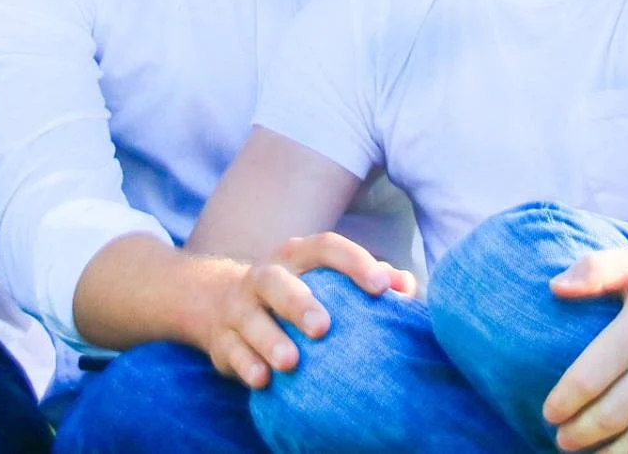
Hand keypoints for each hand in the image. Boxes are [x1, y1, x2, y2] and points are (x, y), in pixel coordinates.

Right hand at [201, 233, 416, 389]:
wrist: (221, 304)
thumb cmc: (298, 293)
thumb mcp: (328, 280)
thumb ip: (370, 279)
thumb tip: (406, 286)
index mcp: (297, 256)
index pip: (326, 247)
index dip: (354, 262)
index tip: (382, 287)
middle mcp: (265, 275)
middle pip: (277, 281)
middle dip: (298, 303)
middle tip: (323, 328)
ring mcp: (239, 307)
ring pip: (249, 318)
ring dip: (269, 339)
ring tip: (290, 362)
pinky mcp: (222, 339)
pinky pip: (231, 350)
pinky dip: (245, 364)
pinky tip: (262, 379)